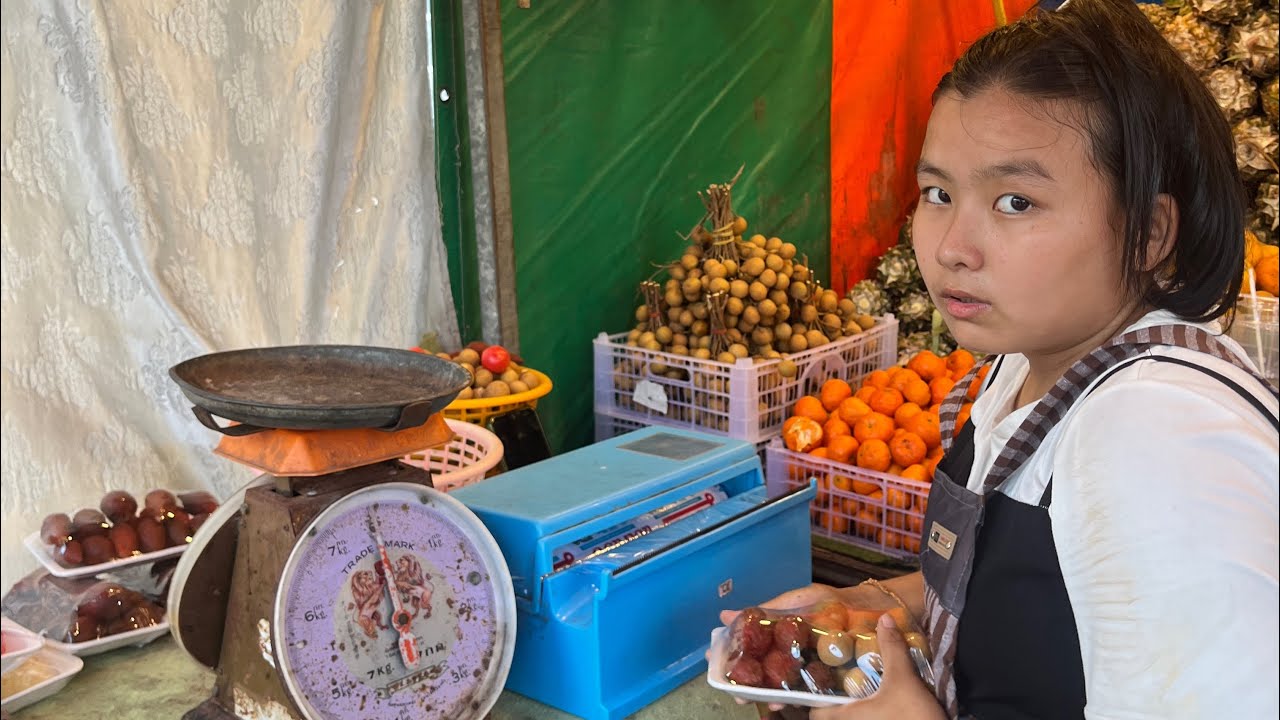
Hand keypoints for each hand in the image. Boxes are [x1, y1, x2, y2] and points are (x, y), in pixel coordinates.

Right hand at [715, 584, 848, 712]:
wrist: (866, 608)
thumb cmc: (831, 601)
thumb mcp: (795, 601)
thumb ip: (765, 611)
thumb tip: (726, 614)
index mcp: (781, 637)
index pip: (751, 650)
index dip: (732, 656)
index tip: (713, 659)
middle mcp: (791, 656)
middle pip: (762, 675)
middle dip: (744, 685)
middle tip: (732, 690)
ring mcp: (808, 670)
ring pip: (780, 687)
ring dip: (762, 695)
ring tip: (749, 699)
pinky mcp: (826, 681)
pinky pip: (806, 694)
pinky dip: (790, 699)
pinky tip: (779, 701)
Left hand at [809, 614, 944, 719]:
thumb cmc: (913, 716)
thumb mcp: (903, 679)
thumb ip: (892, 649)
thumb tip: (884, 618)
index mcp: (847, 717)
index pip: (816, 712)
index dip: (817, 699)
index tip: (824, 683)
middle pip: (835, 716)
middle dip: (839, 702)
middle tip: (847, 683)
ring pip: (855, 718)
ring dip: (858, 709)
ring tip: (867, 692)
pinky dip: (873, 715)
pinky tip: (885, 706)